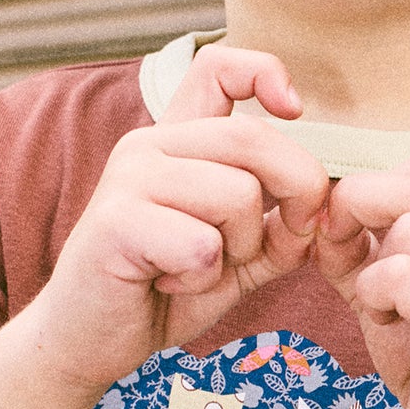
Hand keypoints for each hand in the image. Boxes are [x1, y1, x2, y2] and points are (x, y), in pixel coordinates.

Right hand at [24, 46, 330, 401]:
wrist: (88, 340)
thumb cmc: (162, 291)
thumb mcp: (238, 257)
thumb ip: (280, 229)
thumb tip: (320, 209)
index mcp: (176, 141)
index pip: (217, 68)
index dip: (265, 72)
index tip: (294, 109)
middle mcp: (148, 145)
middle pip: (254, 139)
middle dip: (296, 193)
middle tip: (279, 243)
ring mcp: (128, 178)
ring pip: (238, 195)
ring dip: (239, 249)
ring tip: (197, 268)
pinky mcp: (116, 221)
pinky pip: (204, 245)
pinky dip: (203, 279)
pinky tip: (167, 283)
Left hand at [315, 141, 409, 408]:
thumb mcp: (401, 293)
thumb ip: (368, 245)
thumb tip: (321, 206)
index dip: (385, 177)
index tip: (352, 218)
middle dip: (362, 206)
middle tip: (335, 247)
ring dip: (374, 265)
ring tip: (384, 306)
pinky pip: (403, 272)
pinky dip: (376, 292)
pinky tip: (384, 321)